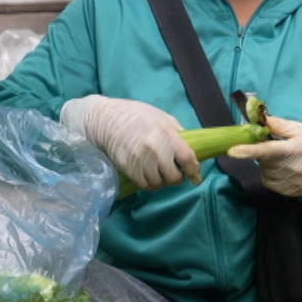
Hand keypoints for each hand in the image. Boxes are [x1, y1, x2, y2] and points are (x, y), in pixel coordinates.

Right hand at [59, 95, 199, 190]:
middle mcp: (154, 147)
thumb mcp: (163, 118)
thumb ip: (178, 134)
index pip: (187, 159)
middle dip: (176, 178)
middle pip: (173, 177)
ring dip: (161, 181)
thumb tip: (193, 153)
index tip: (195, 176)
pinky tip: (148, 175)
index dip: (193, 171)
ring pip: (158, 183)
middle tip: (173, 173)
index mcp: (166, 133)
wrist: (107, 118)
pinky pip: (143, 184)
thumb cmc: (139, 116)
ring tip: (159, 173)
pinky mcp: (126, 166)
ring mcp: (138, 158)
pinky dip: (148, 183)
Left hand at [225, 115, 301, 196]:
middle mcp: (294, 169)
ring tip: (283, 159)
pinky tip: (284, 169)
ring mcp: (293, 184)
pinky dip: (272, 175)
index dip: (249, 151)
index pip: (268, 151)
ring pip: (265, 174)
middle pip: (263, 162)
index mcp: (297, 149)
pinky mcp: (292, 193)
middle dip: (263, 153)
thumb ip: (280, 125)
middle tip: (276, 146)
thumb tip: (260, 120)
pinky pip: (270, 183)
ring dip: (267, 165)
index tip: (232, 151)